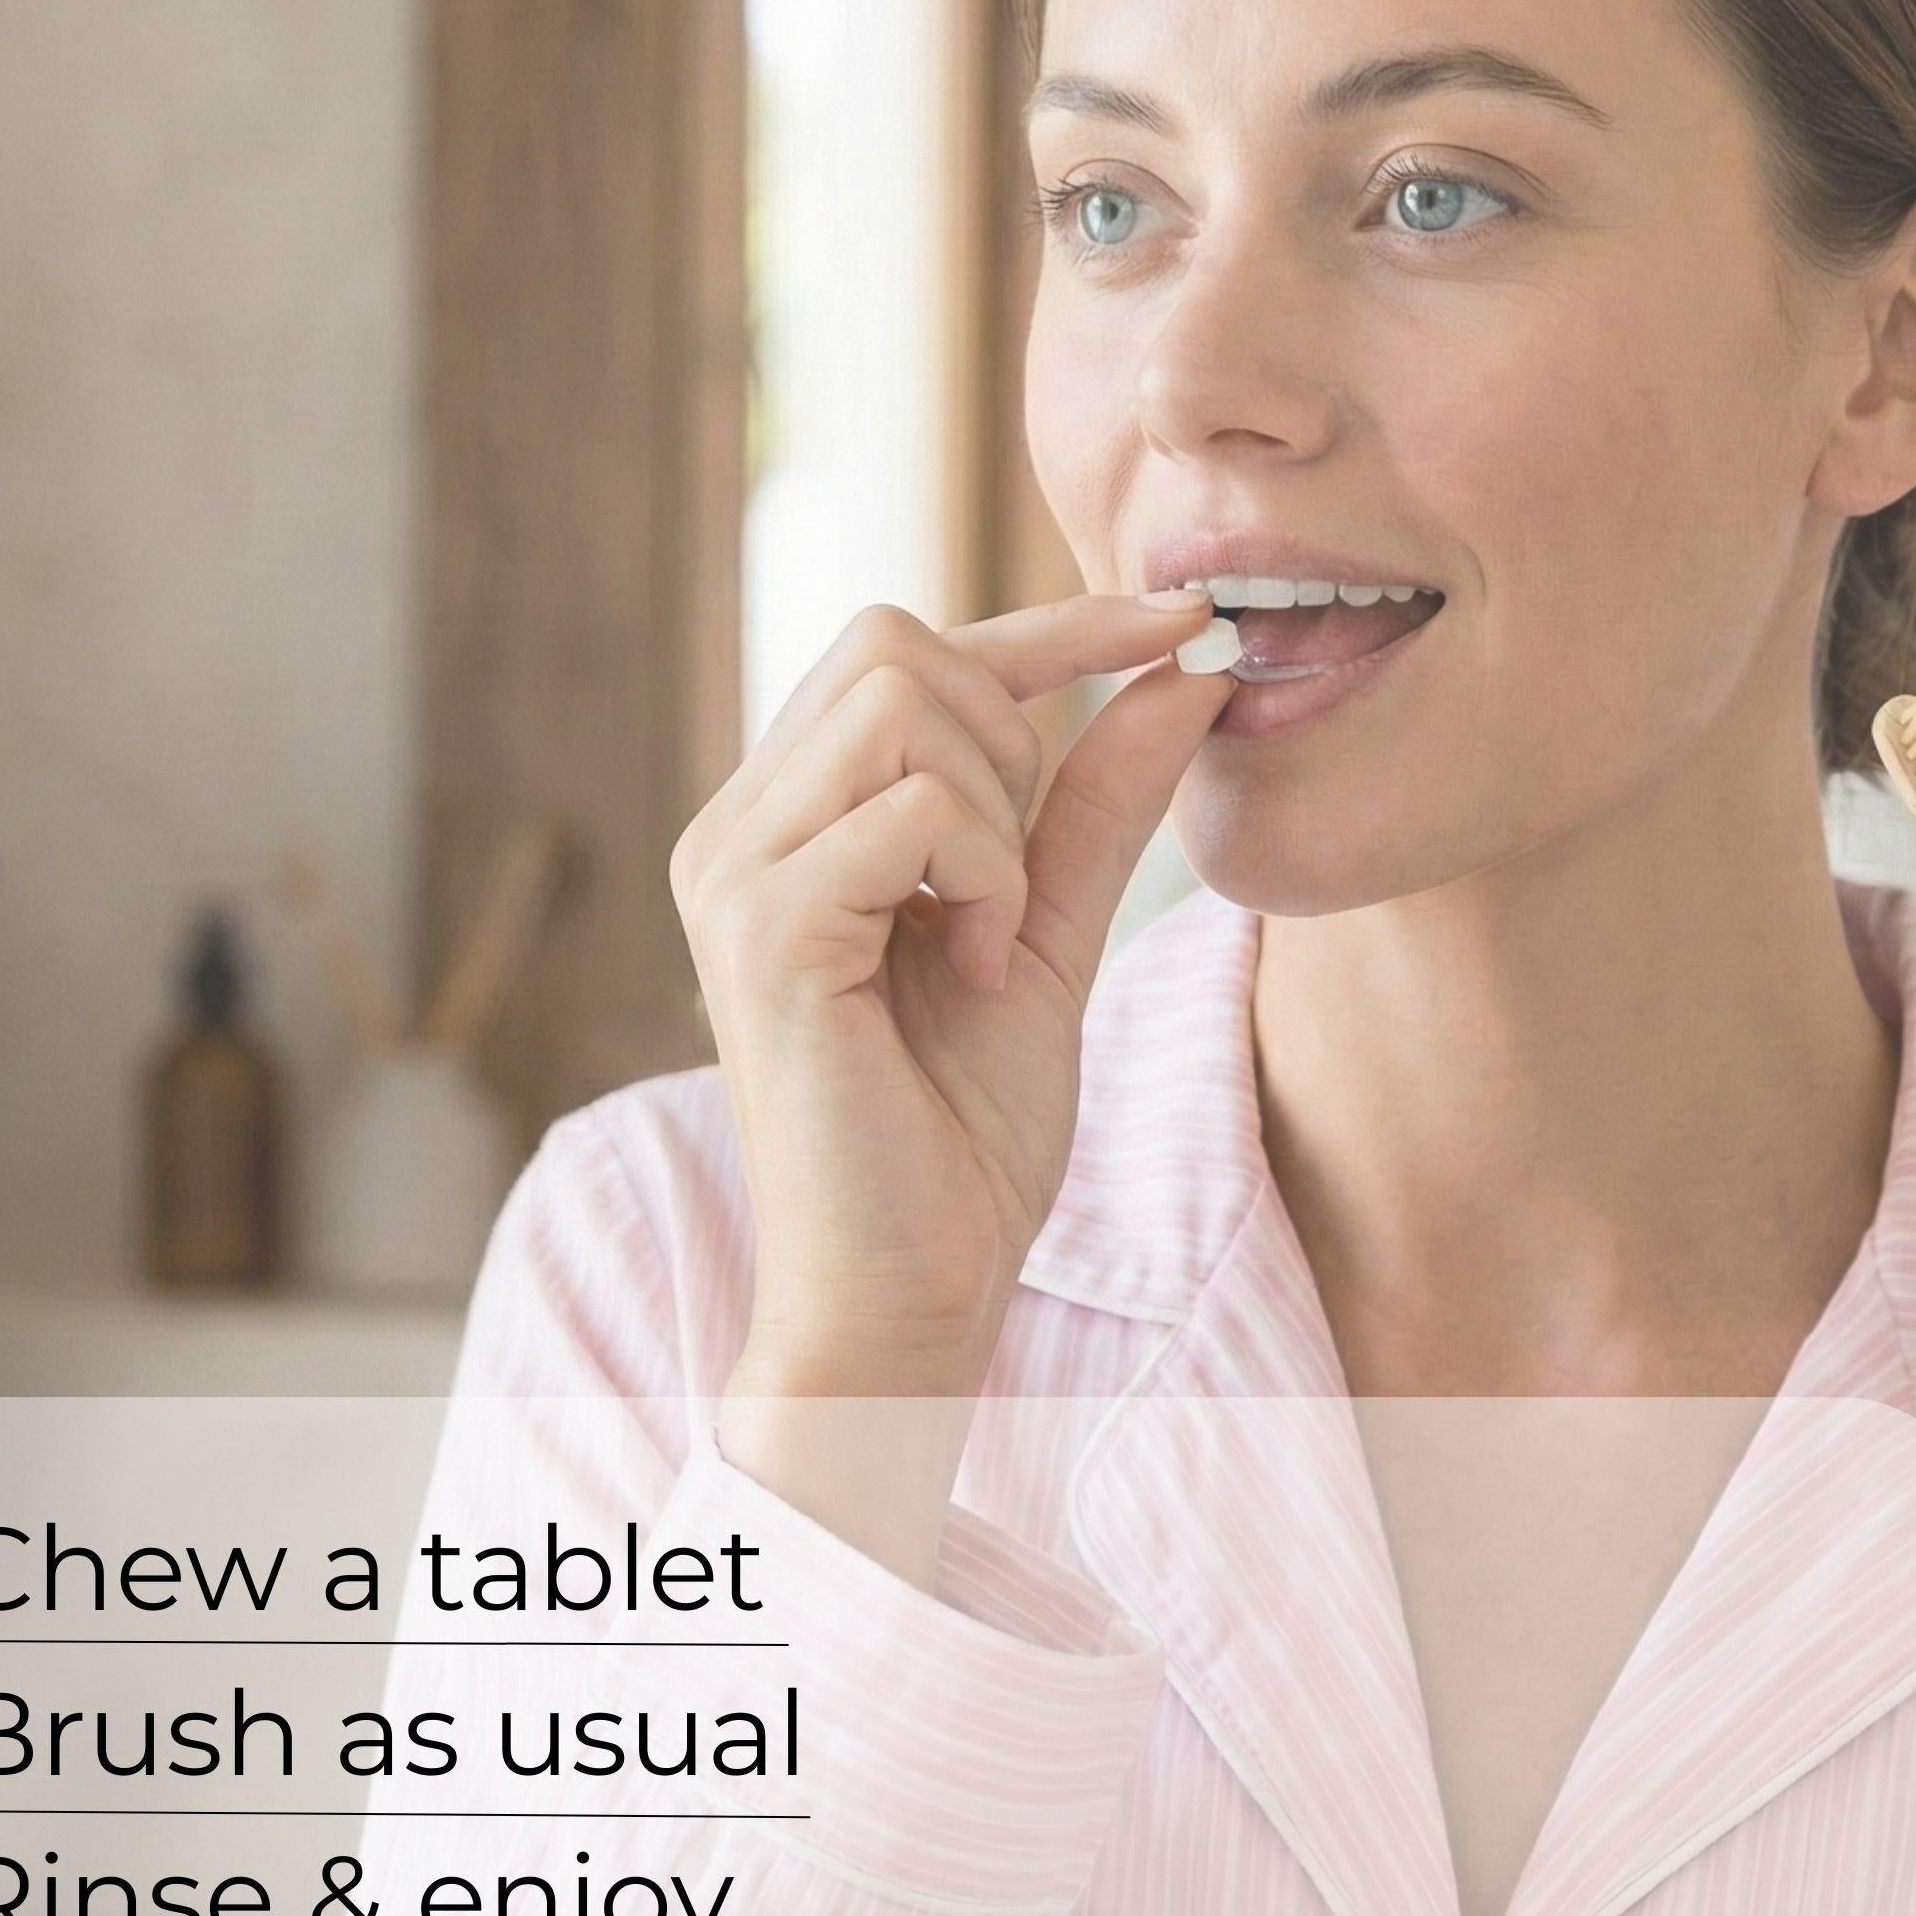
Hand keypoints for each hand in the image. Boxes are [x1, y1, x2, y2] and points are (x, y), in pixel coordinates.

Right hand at [670, 592, 1228, 1400]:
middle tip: (1015, 881)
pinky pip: (919, 807)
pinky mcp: (762, 929)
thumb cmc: (958, 1139)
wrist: (910, 1294)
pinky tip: (973, 974)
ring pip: (902, 701)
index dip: (1050, 620)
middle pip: (891, 641)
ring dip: (997, 814)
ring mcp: (733, 872)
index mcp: (785, 822)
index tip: (1178, 622)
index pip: (902, 647)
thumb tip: (1183, 671)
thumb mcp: (1047, 934)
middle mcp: (735, 828)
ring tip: (988, 935)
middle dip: (1009, 732)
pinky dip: (987, 878)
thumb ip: (1096, 804)